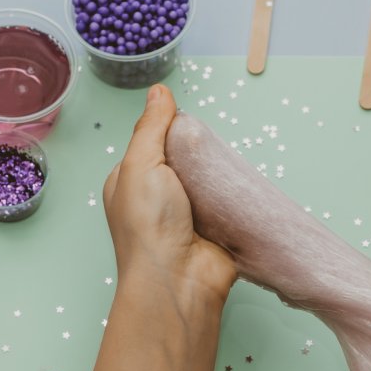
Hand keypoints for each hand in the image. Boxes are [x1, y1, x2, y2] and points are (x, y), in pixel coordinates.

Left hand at [103, 84, 235, 307]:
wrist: (179, 280)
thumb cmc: (148, 225)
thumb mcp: (141, 164)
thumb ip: (151, 126)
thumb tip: (159, 91)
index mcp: (130, 183)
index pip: (150, 144)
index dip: (168, 131)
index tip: (185, 124)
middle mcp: (156, 200)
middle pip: (182, 162)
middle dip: (197, 153)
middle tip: (209, 146)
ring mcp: (186, 216)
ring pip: (207, 181)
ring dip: (217, 174)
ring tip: (226, 164)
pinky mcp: (215, 230)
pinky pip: (227, 202)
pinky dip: (234, 194)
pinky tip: (240, 184)